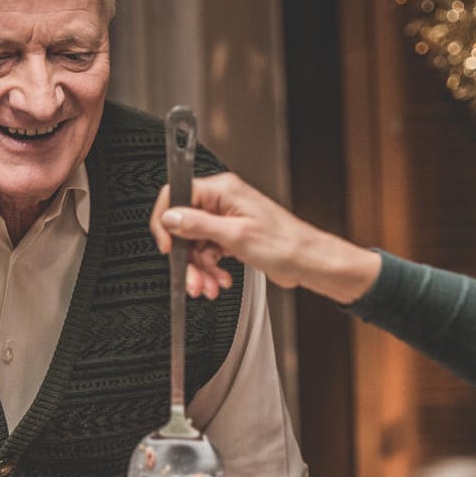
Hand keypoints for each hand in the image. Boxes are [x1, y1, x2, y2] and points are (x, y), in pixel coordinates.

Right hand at [149, 172, 380, 303]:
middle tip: (193, 279)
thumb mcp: (236, 236)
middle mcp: (223, 201)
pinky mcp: (233, 236)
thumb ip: (198, 225)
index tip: (167, 246)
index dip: (166, 222)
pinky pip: (210, 252)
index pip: (176, 195)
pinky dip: (211, 269)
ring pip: (196, 244)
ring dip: (200, 269)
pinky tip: (220, 280)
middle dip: (186, 257)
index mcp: (222, 190)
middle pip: (184, 226)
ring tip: (210, 286)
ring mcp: (227, 219)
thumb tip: (170, 218)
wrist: (309, 262)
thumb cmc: (285, 245)